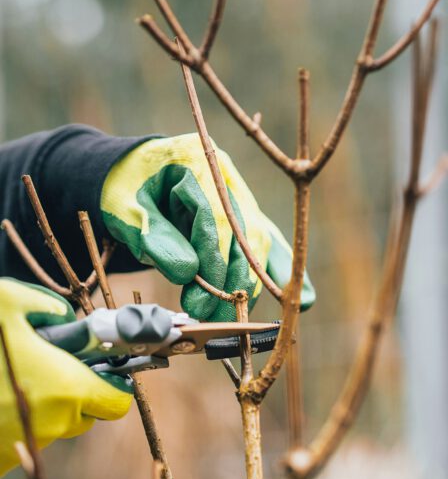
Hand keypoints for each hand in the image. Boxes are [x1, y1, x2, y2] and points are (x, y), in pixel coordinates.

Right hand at [0, 280, 132, 474]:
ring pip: (52, 428)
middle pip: (85, 416)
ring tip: (9, 378)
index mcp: (66, 387)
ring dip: (41, 407)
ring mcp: (23, 448)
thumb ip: (48, 307)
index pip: (117, 403)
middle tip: (44, 367)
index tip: (97, 370)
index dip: (112, 385)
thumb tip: (63, 316)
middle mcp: (52, 424)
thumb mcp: (8, 302)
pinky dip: (12, 422)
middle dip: (73, 393)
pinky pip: (20, 441)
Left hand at [101, 134, 314, 320]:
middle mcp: (227, 177)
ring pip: (259, 243)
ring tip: (228, 318)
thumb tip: (188, 273)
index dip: (213, 261)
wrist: (132, 174)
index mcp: (198, 160)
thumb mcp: (124, 209)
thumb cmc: (124, 190)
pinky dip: (281, 272)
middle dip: (232, 280)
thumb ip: (153, 237)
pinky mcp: (245, 217)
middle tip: (208, 315)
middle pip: (245, 232)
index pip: (217, 217)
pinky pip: (268, 245)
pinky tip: (302, 301)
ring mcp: (241, 197)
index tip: (202, 299)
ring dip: (249, 284)